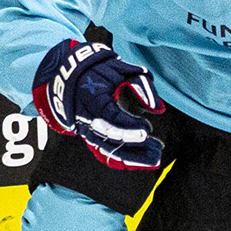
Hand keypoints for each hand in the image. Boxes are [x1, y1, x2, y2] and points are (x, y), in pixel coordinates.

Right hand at [32, 40, 165, 169]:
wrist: (72, 76)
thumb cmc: (101, 71)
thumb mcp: (121, 70)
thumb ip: (140, 85)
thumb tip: (157, 109)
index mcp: (92, 97)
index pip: (111, 116)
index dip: (129, 124)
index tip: (148, 128)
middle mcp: (87, 117)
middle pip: (109, 138)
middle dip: (133, 145)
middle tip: (156, 150)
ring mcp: (87, 129)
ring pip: (108, 149)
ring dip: (133, 156)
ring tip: (155, 157)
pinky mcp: (92, 136)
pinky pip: (107, 152)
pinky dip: (125, 158)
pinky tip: (144, 161)